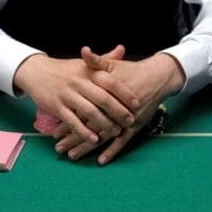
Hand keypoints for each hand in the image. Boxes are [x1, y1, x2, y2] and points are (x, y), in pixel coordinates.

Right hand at [13, 46, 138, 144]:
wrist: (36, 72)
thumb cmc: (64, 70)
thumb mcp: (84, 64)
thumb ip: (103, 60)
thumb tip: (122, 49)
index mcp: (88, 72)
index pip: (110, 81)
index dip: (124, 93)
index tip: (136, 103)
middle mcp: (78, 82)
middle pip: (102, 98)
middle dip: (118, 111)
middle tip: (130, 121)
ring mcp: (67, 95)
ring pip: (89, 111)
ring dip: (104, 124)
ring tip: (116, 132)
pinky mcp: (56, 107)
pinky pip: (72, 121)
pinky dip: (83, 131)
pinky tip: (93, 139)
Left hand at [54, 49, 184, 164]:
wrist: (157, 77)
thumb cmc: (132, 71)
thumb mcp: (113, 64)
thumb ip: (96, 60)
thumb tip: (83, 51)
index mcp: (103, 95)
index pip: (81, 110)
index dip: (67, 121)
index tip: (53, 131)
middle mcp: (112, 109)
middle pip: (88, 126)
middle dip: (72, 138)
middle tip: (58, 148)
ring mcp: (124, 119)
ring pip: (102, 136)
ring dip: (87, 147)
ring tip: (72, 156)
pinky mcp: (135, 126)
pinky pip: (122, 141)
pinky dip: (112, 151)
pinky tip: (101, 161)